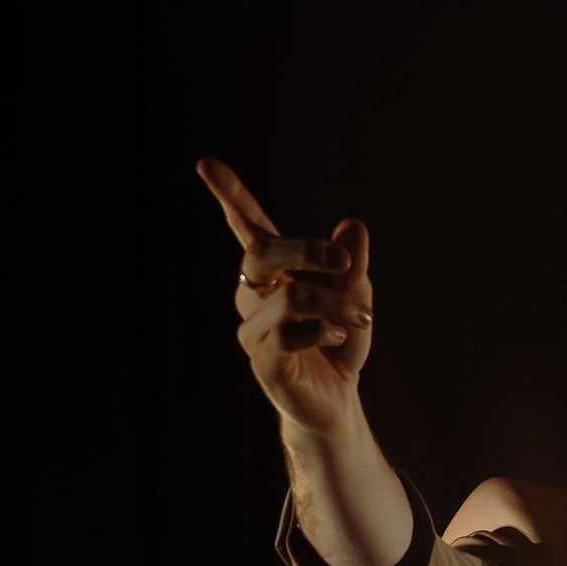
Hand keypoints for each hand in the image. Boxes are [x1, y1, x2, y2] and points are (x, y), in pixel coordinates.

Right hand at [197, 157, 371, 439]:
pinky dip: (320, 330)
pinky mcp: (263, 361)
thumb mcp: (355, 297)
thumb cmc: (339, 344)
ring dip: (334, 302)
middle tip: (346, 262)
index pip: (247, 228)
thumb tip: (353, 225)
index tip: (205, 163)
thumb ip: (352, 264)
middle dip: (308, 250)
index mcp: (272, 273)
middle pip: (262, 253)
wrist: (335, 402)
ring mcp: (253, 329)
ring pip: (289, 296)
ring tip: (361, 317)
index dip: (228, 197)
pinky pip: (286, 334)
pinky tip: (336, 338)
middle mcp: (253, 295)